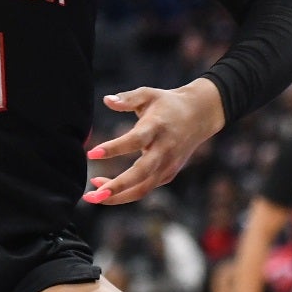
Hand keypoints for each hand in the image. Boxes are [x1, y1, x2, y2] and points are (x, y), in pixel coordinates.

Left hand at [82, 77, 224, 204]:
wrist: (200, 115)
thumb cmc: (167, 104)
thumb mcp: (148, 94)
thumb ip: (127, 98)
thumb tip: (106, 100)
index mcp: (157, 127)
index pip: (135, 140)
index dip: (114, 148)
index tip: (92, 153)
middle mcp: (164, 149)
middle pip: (141, 173)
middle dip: (117, 186)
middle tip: (92, 193)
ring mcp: (168, 165)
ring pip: (143, 188)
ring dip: (117, 196)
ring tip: (92, 196)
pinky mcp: (169, 174)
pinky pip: (145, 188)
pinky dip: (125, 193)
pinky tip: (106, 188)